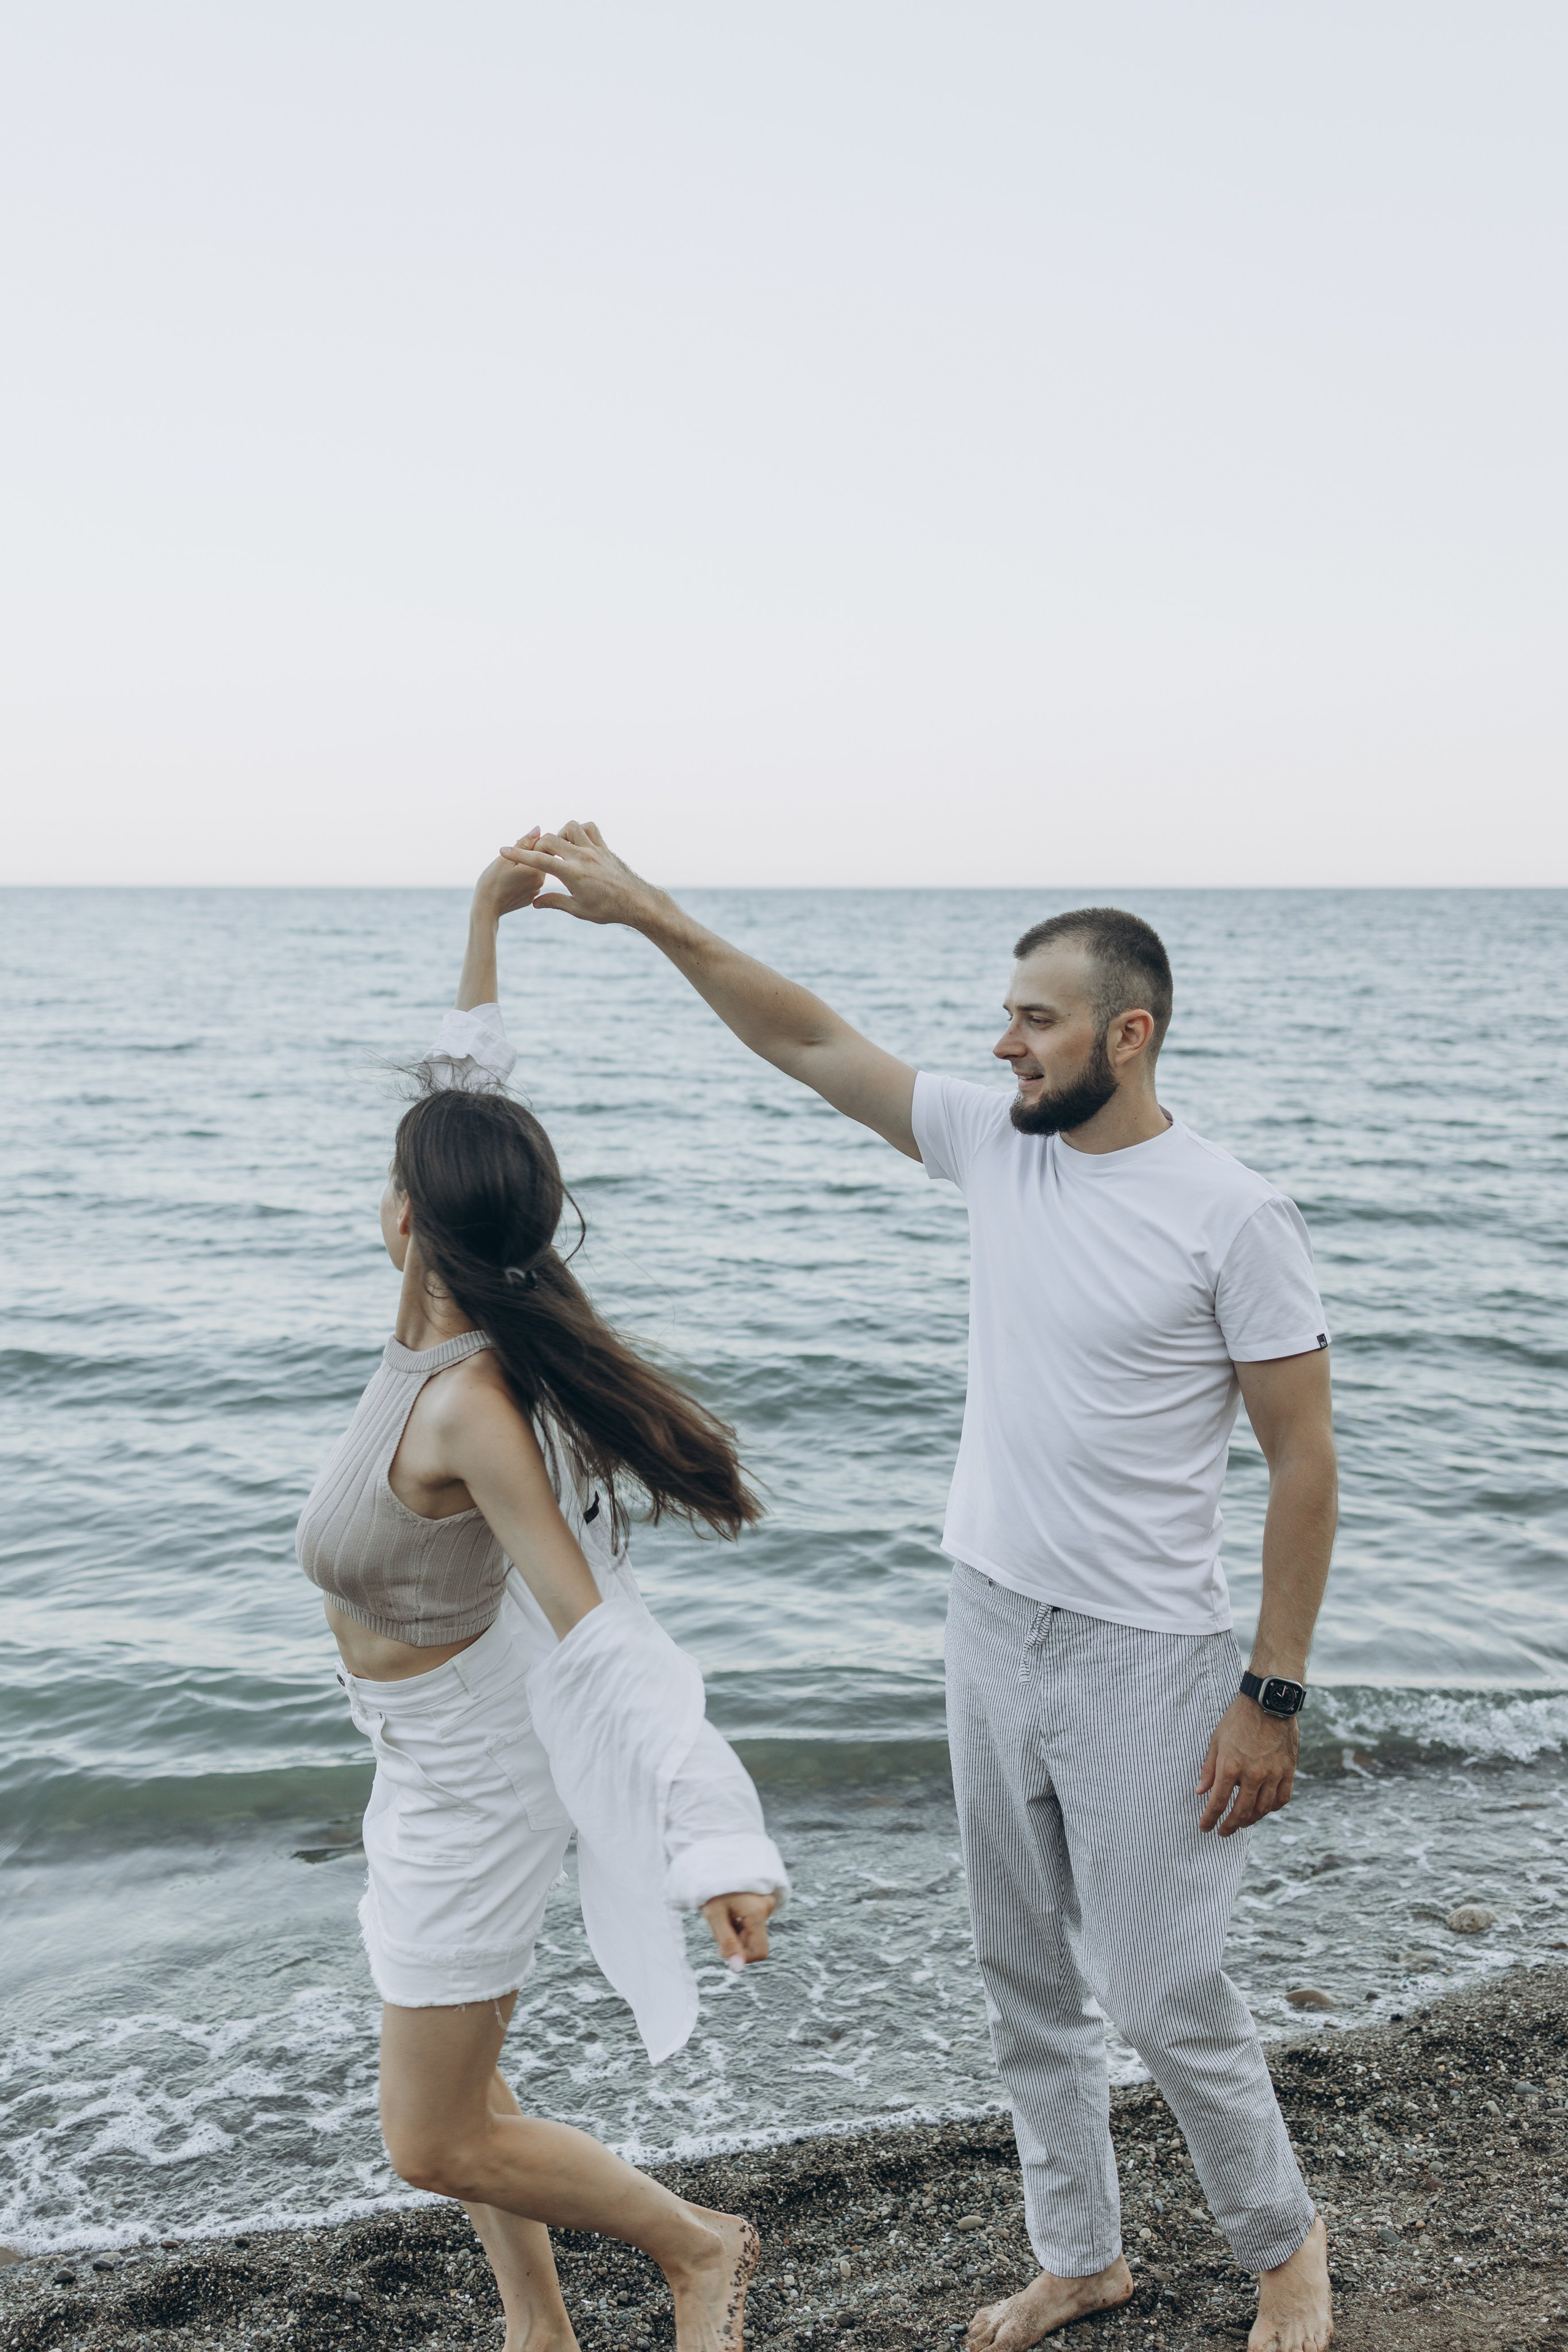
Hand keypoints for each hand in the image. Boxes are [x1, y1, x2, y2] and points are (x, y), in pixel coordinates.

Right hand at [473, 830, 546, 920]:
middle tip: (509, 858)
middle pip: (541, 858)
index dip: (530, 842)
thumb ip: (524, 843)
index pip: (543, 846)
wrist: (487, 908)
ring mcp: (537, 890)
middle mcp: (541, 880)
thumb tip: (539, 829)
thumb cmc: (492, 881)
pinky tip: (510, 881)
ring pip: (536, 870)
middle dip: (528, 854)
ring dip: (526, 865)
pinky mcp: (531, 897)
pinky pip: (531, 882)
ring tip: (509, 870)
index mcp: (537, 868)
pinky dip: (524, 878)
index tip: (517, 845)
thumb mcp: (505, 859)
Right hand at [498, 820, 662, 926]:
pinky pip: (590, 828)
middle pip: (551, 839)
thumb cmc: (607, 910)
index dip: (519, 855)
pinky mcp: (604, 848)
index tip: (503, 850)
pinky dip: (580, 831)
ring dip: (561, 833)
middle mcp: (582, 856)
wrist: (637, 903)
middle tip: (539, 857)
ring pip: (571, 827)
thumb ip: (555, 902)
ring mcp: (595, 849)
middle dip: (539, 845)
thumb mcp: (578, 910)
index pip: (539, 861)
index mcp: (572, 873)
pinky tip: (578, 843)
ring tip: (560, 849)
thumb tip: (535, 902)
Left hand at [700, 1889, 776, 1968]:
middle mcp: (767, 1908)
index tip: (721, 1949)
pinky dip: (738, 1923)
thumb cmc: (713, 1888)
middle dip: (735, 1941)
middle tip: (717, 1925)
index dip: (741, 1957)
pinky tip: (728, 1910)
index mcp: (758, 1912)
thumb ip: (727, 1943)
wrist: (715, 1860)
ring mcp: (766, 1904)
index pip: (759, 1952)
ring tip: (722, 1914)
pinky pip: (751, 1923)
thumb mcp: (714, 1915)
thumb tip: (737, 1969)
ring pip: (751, 1933)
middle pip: (753, 1942)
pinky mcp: (761, 1902)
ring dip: (735, 1932)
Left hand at [1197, 1694, 1299, 1833]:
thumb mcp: (1216, 1741)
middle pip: (1241, 1812)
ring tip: (1242, 1822)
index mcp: (1231, 1767)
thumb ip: (1209, 1769)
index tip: (1205, 1828)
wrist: (1268, 1702)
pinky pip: (1282, 1798)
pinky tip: (1265, 1809)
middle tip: (1223, 1832)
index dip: (1210, 1819)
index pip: (1218, 1803)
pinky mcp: (1288, 1770)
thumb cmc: (1238, 1719)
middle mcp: (1253, 1775)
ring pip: (1263, 1809)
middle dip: (1230, 1826)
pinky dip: (1273, 1808)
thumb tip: (1200, 1792)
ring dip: (1251, 1820)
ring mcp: (1273, 1774)